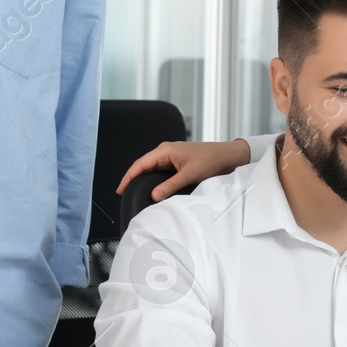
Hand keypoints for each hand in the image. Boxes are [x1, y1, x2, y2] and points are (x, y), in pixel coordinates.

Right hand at [117, 139, 250, 198]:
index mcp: (165, 150)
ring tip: (134, 190)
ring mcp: (171, 155)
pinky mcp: (177, 161)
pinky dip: (153, 178)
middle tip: (124, 192)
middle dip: (133, 178)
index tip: (120, 189)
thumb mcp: (189, 175)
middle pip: (143, 165)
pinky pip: (160, 170)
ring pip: (151, 168)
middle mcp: (165, 151)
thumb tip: (154, 196)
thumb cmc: (210, 160)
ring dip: (143, 178)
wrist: (226, 156)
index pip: (140, 164)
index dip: (128, 177)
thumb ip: (170, 186)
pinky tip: (151, 187)